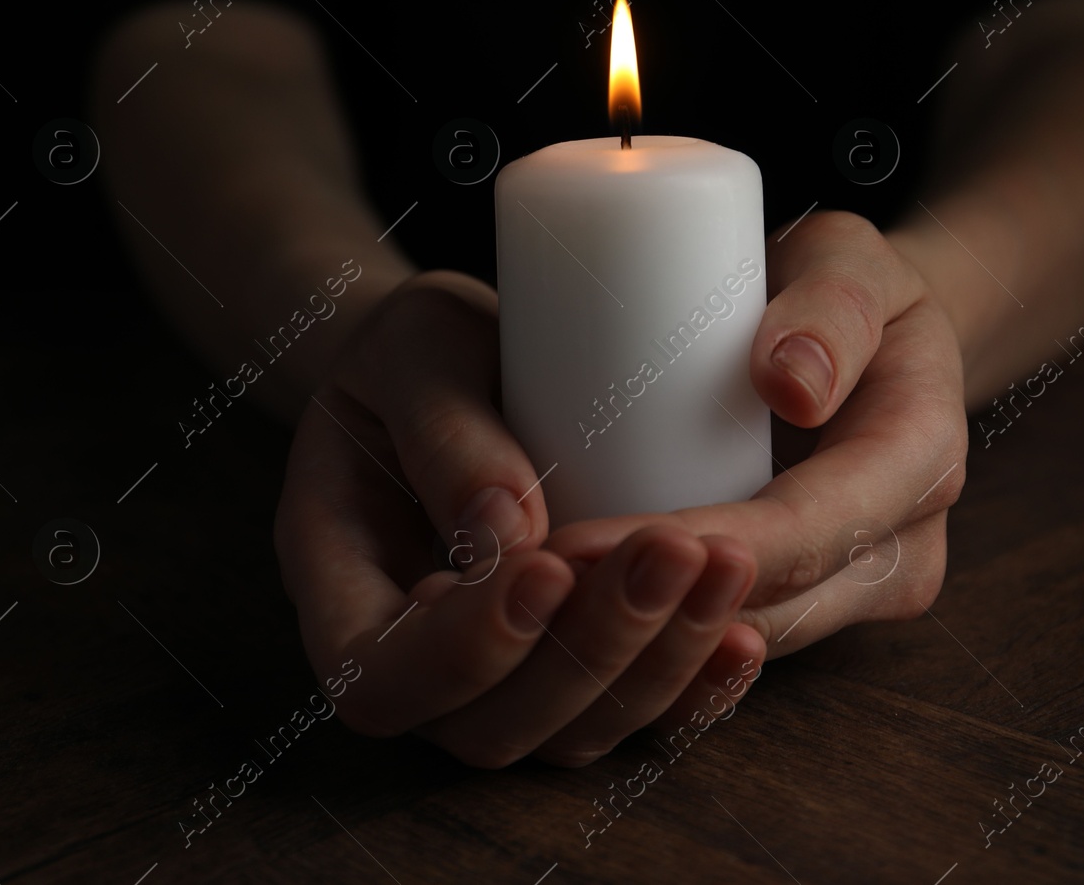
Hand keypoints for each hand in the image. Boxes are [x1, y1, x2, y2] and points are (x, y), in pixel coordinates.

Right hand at [272, 270, 765, 767]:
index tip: (549, 565)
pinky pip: (637, 713)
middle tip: (670, 551)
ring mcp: (503, 680)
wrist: (469, 365)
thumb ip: (445, 433)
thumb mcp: (414, 350)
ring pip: (575, 734)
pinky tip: (743, 626)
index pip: (381, 676)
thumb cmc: (421, 352)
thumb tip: (507, 531)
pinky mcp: (582, 669)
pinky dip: (696, 684)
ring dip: (661, 665)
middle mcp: (418, 660)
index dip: (467, 648)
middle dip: (592, 651)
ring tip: (725, 566)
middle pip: (492, 727)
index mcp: (341, 587)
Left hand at [547, 211, 966, 656]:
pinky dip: (653, 644)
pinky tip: (564, 629)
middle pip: (769, 609)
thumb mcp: (847, 259)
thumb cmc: (844, 285)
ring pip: (741, 643)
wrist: (866, 336)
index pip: (805, 530)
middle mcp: (903, 548)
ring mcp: (860, 590)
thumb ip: (832, 305)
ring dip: (637, 641)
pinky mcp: (811, 607)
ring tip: (524, 609)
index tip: (584, 539)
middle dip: (644, 612)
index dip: (695, 547)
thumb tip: (791, 385)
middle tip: (521, 586)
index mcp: (921, 460)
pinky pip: (729, 642)